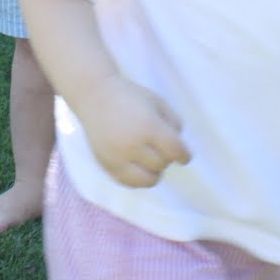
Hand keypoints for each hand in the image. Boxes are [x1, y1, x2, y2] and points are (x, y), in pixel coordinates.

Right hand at [74, 75, 190, 187]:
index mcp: (148, 125)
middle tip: (161, 148)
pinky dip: (139, 178)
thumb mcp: (157, 101)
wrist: (94, 96)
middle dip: (166, 157)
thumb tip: (179, 147)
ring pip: (148, 179)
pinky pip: (129, 183)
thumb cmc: (130, 96)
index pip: (174, 150)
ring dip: (154, 171)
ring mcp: (118, 157)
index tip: (184, 157)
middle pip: (162, 164)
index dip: (184, 156)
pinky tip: (139, 167)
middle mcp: (133, 144)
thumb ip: (173, 122)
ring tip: (150, 160)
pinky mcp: (107, 165)